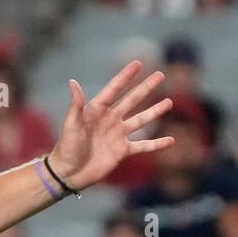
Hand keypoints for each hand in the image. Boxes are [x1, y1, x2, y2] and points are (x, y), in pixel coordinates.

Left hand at [46, 60, 173, 191]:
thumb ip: (76, 105)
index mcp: (97, 110)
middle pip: (132, 100)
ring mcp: (118, 135)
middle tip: (160, 75)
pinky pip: (143, 146)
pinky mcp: (122, 151)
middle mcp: (110, 119)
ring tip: (169, 102)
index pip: (114, 89)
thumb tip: (73, 81)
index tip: (137, 63)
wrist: (69, 173)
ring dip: (155, 111)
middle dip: (146, 87)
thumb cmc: (67, 147)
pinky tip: (170, 140)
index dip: (126, 76)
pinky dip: (156, 144)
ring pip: (141, 120)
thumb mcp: (71, 125)